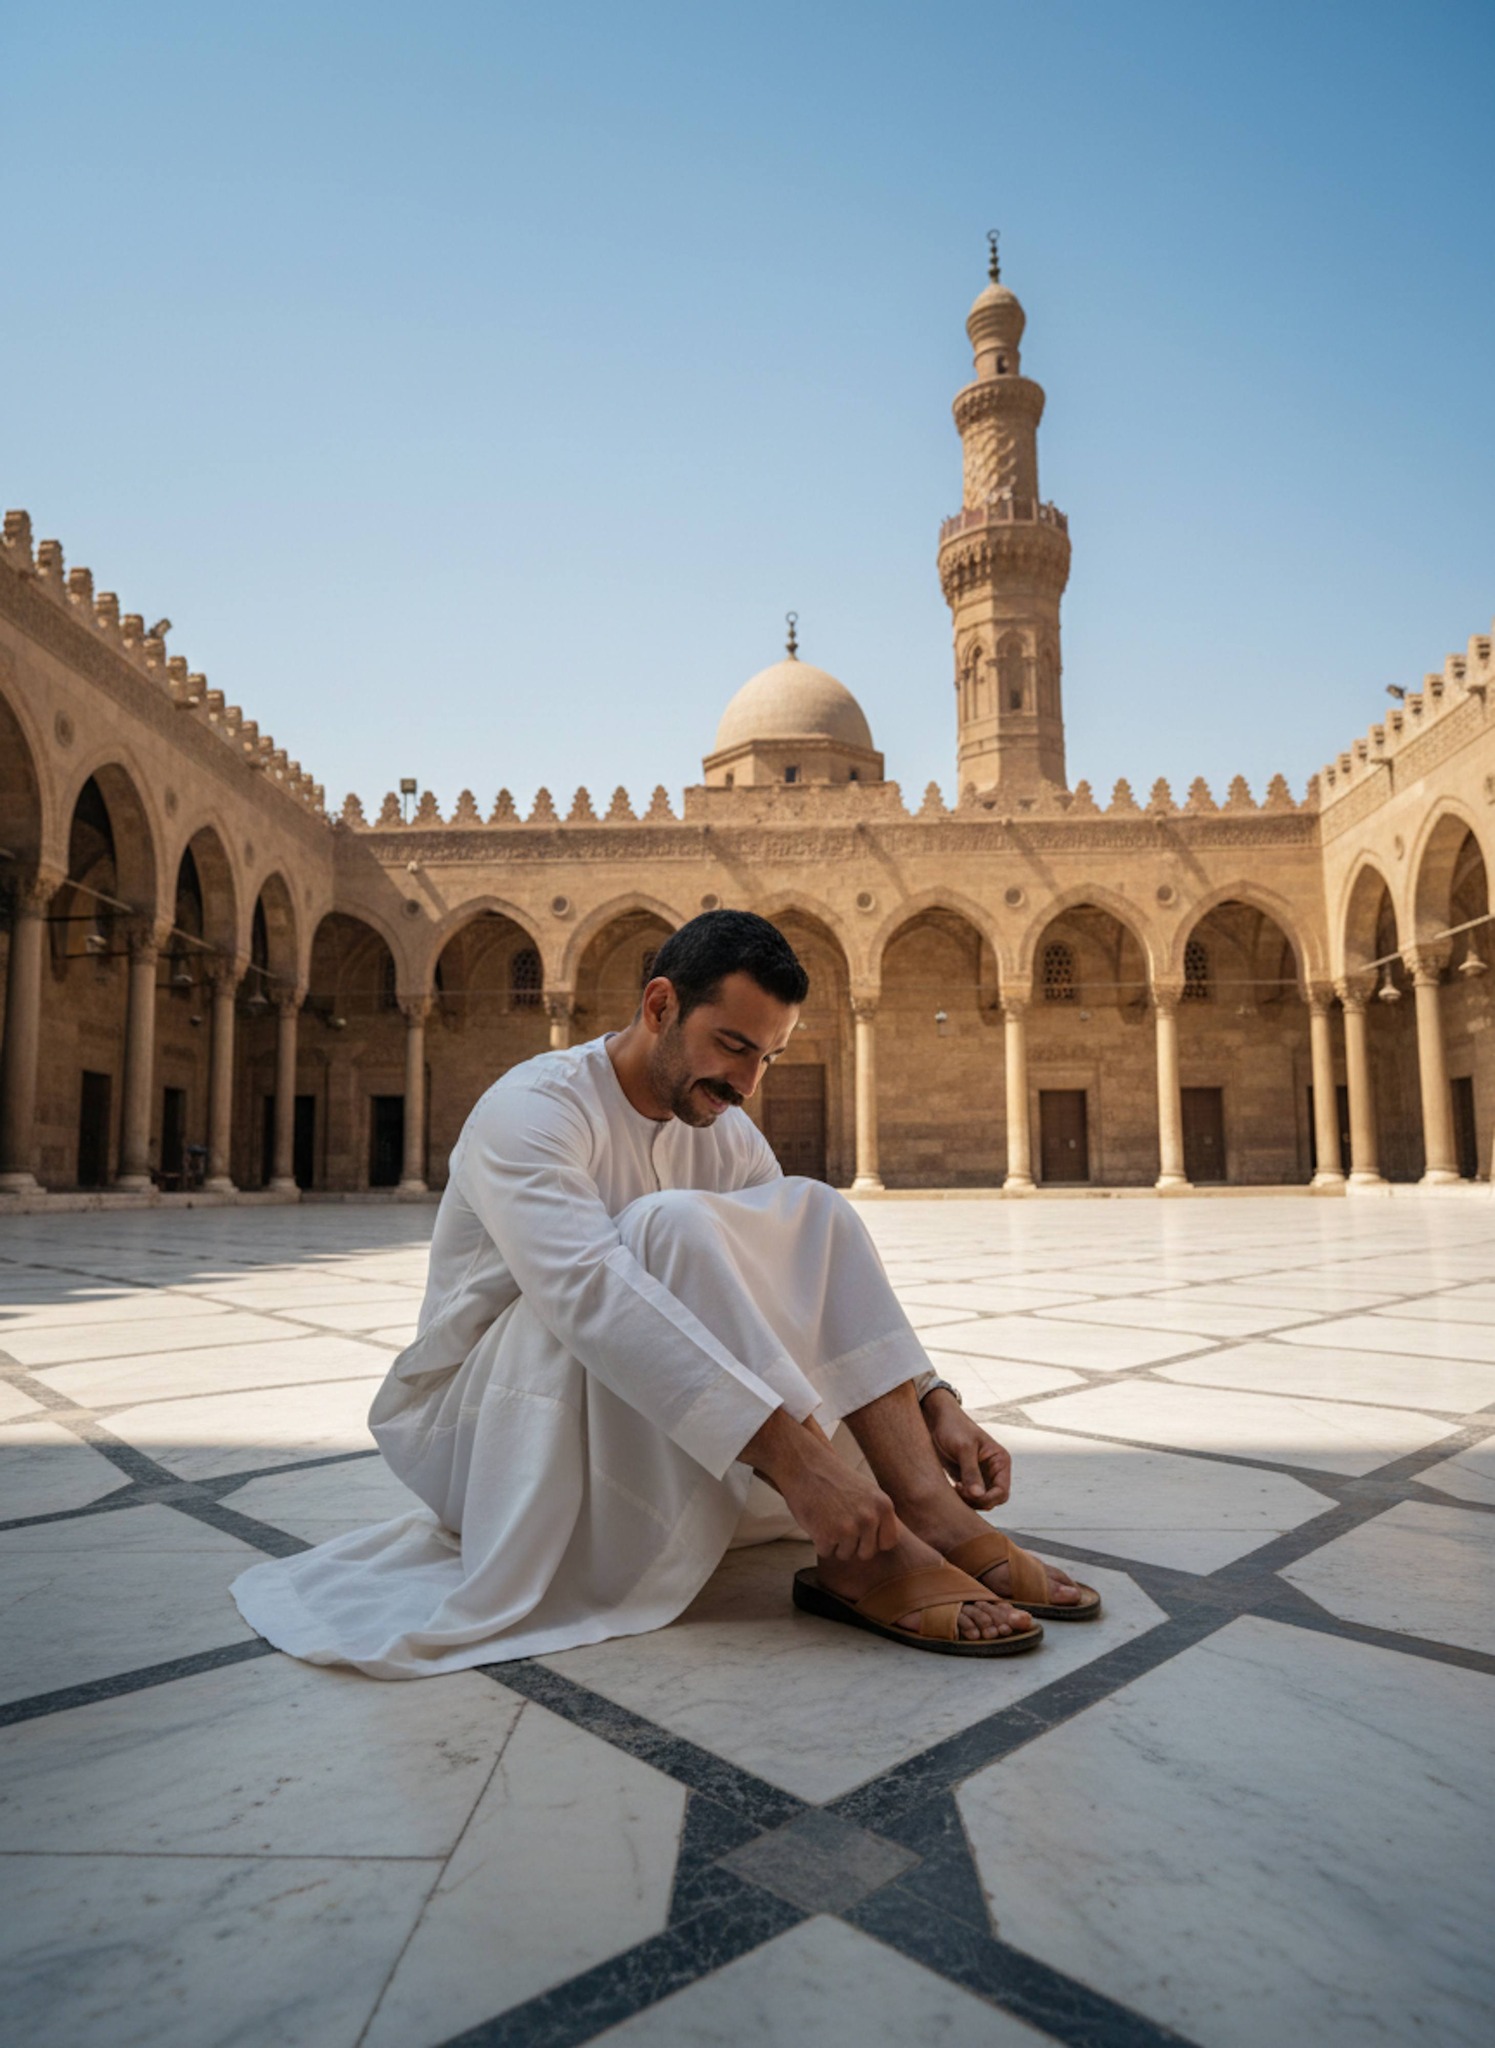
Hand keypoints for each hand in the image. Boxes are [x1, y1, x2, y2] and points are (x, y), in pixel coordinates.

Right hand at [743, 1408, 897, 1559]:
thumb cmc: (835, 1480)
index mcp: (884, 1506)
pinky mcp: (827, 1535)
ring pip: (846, 1555)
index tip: (861, 1531)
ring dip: (835, 1543)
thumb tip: (887, 1545)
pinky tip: (816, 1521)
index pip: (888, 1543)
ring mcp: (849, 1528)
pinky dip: (818, 1542)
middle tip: (839, 1523)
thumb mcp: (868, 1492)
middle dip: (853, 1544)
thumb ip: (879, 1516)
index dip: (873, 1540)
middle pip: (866, 1553)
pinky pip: (826, 1552)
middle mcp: (870, 1518)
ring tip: (827, 1518)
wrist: (805, 1467)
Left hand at [922, 1391, 1010, 1507]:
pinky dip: (961, 1499)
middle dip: (977, 1501)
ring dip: (968, 1501)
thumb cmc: (954, 1427)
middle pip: (992, 1500)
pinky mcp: (967, 1479)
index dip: (988, 1498)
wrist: (937, 1419)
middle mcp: (994, 1471)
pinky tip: (951, 1488)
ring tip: (954, 1487)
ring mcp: (981, 1476)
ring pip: (980, 1501)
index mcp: (1000, 1461)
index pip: (1002, 1492)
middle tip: (959, 1489)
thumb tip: (978, 1496)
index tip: (969, 1493)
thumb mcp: (964, 1449)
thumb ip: (971, 1472)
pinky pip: (969, 1497)